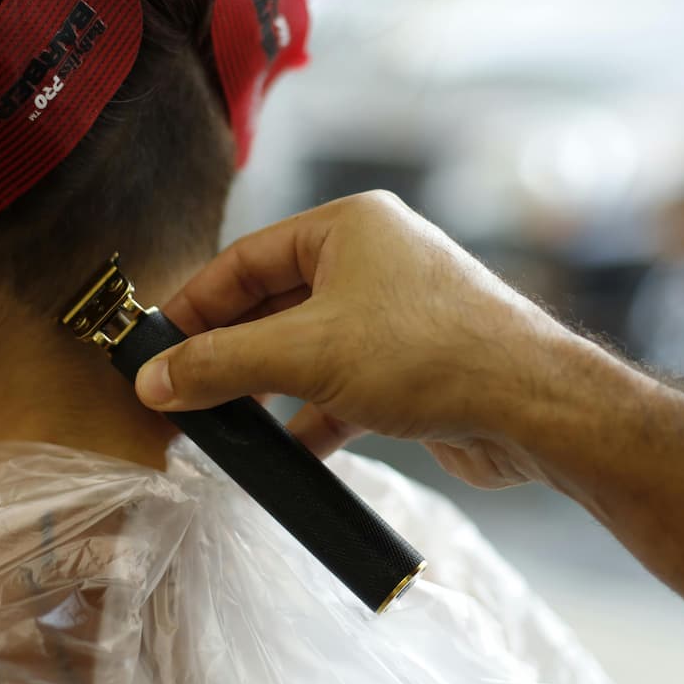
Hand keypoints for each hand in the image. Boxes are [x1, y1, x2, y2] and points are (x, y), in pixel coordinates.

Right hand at [135, 192, 587, 487]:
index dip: (193, 305)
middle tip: (175, 393)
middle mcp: (373, 262)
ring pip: (306, 351)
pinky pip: (341, 388)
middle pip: (273, 305)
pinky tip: (283, 456)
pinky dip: (310, 419)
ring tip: (218, 430)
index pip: (246, 259)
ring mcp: (395, 316)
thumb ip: (223, 365)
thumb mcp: (307, 355)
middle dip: (227, 354)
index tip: (150, 347)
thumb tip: (153, 380)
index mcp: (349, 228)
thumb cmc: (431, 354)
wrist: (534, 406)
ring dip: (266, 391)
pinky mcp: (412, 368)